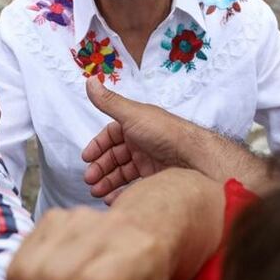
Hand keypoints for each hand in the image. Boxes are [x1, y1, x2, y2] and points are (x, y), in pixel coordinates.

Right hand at [81, 77, 196, 201]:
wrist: (193, 157)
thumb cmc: (164, 133)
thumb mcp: (132, 114)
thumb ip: (109, 102)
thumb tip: (90, 80)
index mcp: (136, 124)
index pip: (110, 135)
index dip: (97, 146)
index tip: (86, 158)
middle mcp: (142, 141)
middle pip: (115, 155)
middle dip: (100, 167)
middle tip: (89, 180)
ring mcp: (149, 160)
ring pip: (123, 172)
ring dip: (107, 181)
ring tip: (97, 192)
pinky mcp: (156, 177)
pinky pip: (134, 185)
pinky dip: (122, 192)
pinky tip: (112, 199)